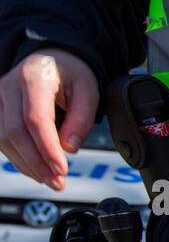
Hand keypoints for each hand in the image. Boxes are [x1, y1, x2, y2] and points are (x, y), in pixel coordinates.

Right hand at [0, 48, 98, 190]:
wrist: (52, 59)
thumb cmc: (71, 74)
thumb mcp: (88, 91)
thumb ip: (82, 118)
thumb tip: (69, 148)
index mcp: (34, 78)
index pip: (35, 119)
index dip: (47, 148)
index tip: (61, 169)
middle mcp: (9, 86)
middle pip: (15, 131)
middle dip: (37, 162)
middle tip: (58, 182)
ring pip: (4, 138)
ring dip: (27, 164)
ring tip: (50, 180)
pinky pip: (1, 139)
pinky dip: (19, 158)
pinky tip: (36, 169)